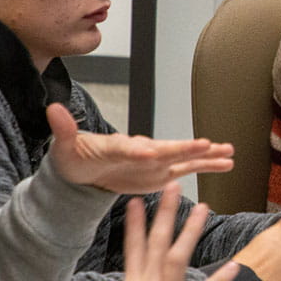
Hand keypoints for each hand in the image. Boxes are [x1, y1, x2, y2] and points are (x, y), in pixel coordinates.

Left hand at [46, 104, 233, 194]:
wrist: (84, 168)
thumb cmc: (75, 156)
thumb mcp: (64, 146)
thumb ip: (64, 129)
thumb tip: (52, 108)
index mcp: (118, 146)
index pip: (130, 147)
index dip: (139, 150)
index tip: (150, 151)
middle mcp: (141, 150)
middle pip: (165, 148)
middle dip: (184, 148)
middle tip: (205, 145)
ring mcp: (154, 160)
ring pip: (184, 156)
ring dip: (205, 155)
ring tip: (229, 151)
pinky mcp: (160, 172)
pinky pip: (187, 168)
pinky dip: (207, 165)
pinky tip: (227, 163)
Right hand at [103, 183, 238, 280]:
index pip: (134, 247)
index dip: (136, 223)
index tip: (137, 200)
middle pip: (157, 243)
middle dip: (165, 213)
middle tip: (172, 187)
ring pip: (178, 258)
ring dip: (190, 231)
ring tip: (203, 209)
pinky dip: (218, 280)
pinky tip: (234, 266)